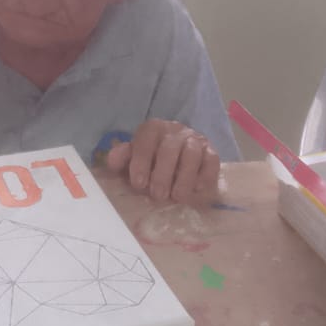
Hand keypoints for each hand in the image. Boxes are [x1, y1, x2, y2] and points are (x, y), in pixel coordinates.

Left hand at [105, 119, 220, 203]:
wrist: (177, 153)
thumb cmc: (151, 158)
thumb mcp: (132, 157)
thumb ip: (122, 158)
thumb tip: (112, 162)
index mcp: (152, 129)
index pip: (145, 141)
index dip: (141, 162)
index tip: (138, 184)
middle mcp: (175, 131)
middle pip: (169, 148)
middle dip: (163, 174)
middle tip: (158, 195)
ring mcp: (195, 140)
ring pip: (192, 154)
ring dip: (184, 177)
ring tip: (177, 197)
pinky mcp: (211, 151)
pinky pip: (212, 160)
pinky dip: (206, 175)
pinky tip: (197, 189)